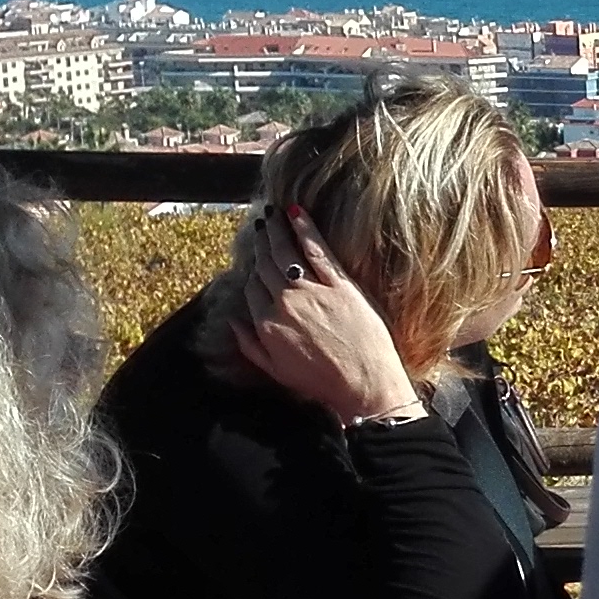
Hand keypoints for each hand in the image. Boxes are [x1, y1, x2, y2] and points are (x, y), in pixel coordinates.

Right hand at [230, 208, 423, 425]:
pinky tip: (297, 212)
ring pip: (285, 252)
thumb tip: (233, 323)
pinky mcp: (340, 284)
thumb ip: (250, 346)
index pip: (252, 287)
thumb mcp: (277, 371)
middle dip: (261, 243)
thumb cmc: (323, 383)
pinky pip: (317, 249)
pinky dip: (304, 228)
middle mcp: (284, 303)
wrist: (365, 386)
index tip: (257, 261)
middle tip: (261, 226)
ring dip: (275, 230)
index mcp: (266, 324)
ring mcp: (312, 291)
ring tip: (272, 215)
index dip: (254, 272)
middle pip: (265, 264)